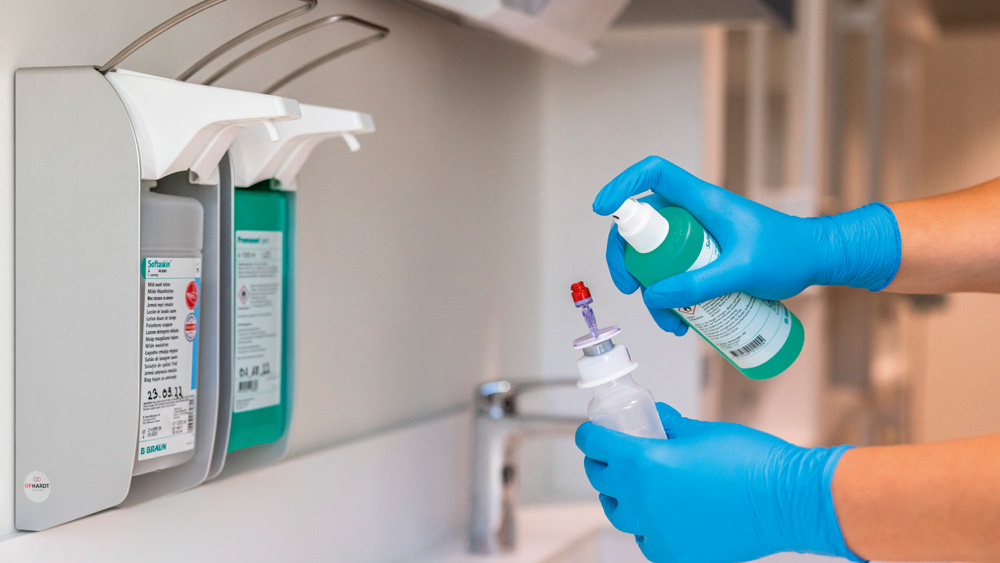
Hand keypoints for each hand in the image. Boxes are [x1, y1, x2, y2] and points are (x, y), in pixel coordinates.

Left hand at [575, 403, 864, 562]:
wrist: (786, 500)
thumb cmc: (750, 461)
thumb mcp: (701, 430)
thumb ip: (669, 426)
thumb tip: (653, 417)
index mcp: (643, 463)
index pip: (594, 445)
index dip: (590, 434)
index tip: (594, 431)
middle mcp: (642, 500)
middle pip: (601, 480)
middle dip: (602, 463)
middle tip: (614, 454)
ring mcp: (656, 532)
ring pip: (620, 514)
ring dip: (621, 497)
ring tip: (637, 486)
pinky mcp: (675, 555)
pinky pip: (646, 539)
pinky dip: (647, 526)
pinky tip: (662, 514)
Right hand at [595, 156, 900, 332]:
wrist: (817, 261)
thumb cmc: (790, 254)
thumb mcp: (743, 270)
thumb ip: (699, 284)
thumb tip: (653, 297)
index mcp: (702, 201)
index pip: (654, 174)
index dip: (623, 184)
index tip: (602, 209)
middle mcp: (693, 215)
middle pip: (641, 226)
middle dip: (627, 260)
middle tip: (631, 289)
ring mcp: (696, 238)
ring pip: (654, 258)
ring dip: (651, 291)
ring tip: (672, 324)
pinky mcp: (702, 259)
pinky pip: (673, 275)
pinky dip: (669, 299)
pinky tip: (683, 324)